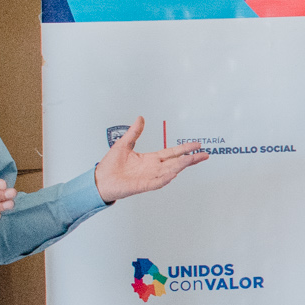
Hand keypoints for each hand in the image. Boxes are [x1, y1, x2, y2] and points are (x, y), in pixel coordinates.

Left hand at [94, 117, 209, 203]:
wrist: (100, 180)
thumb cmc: (110, 165)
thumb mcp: (123, 144)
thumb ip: (134, 132)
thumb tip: (140, 119)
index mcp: (150, 159)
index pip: (172, 153)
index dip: (184, 149)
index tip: (196, 145)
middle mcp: (153, 168)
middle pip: (176, 162)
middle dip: (191, 158)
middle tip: (204, 154)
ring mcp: (149, 177)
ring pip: (170, 171)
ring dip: (182, 166)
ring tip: (193, 160)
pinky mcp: (142, 185)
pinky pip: (157, 183)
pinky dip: (165, 179)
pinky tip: (173, 174)